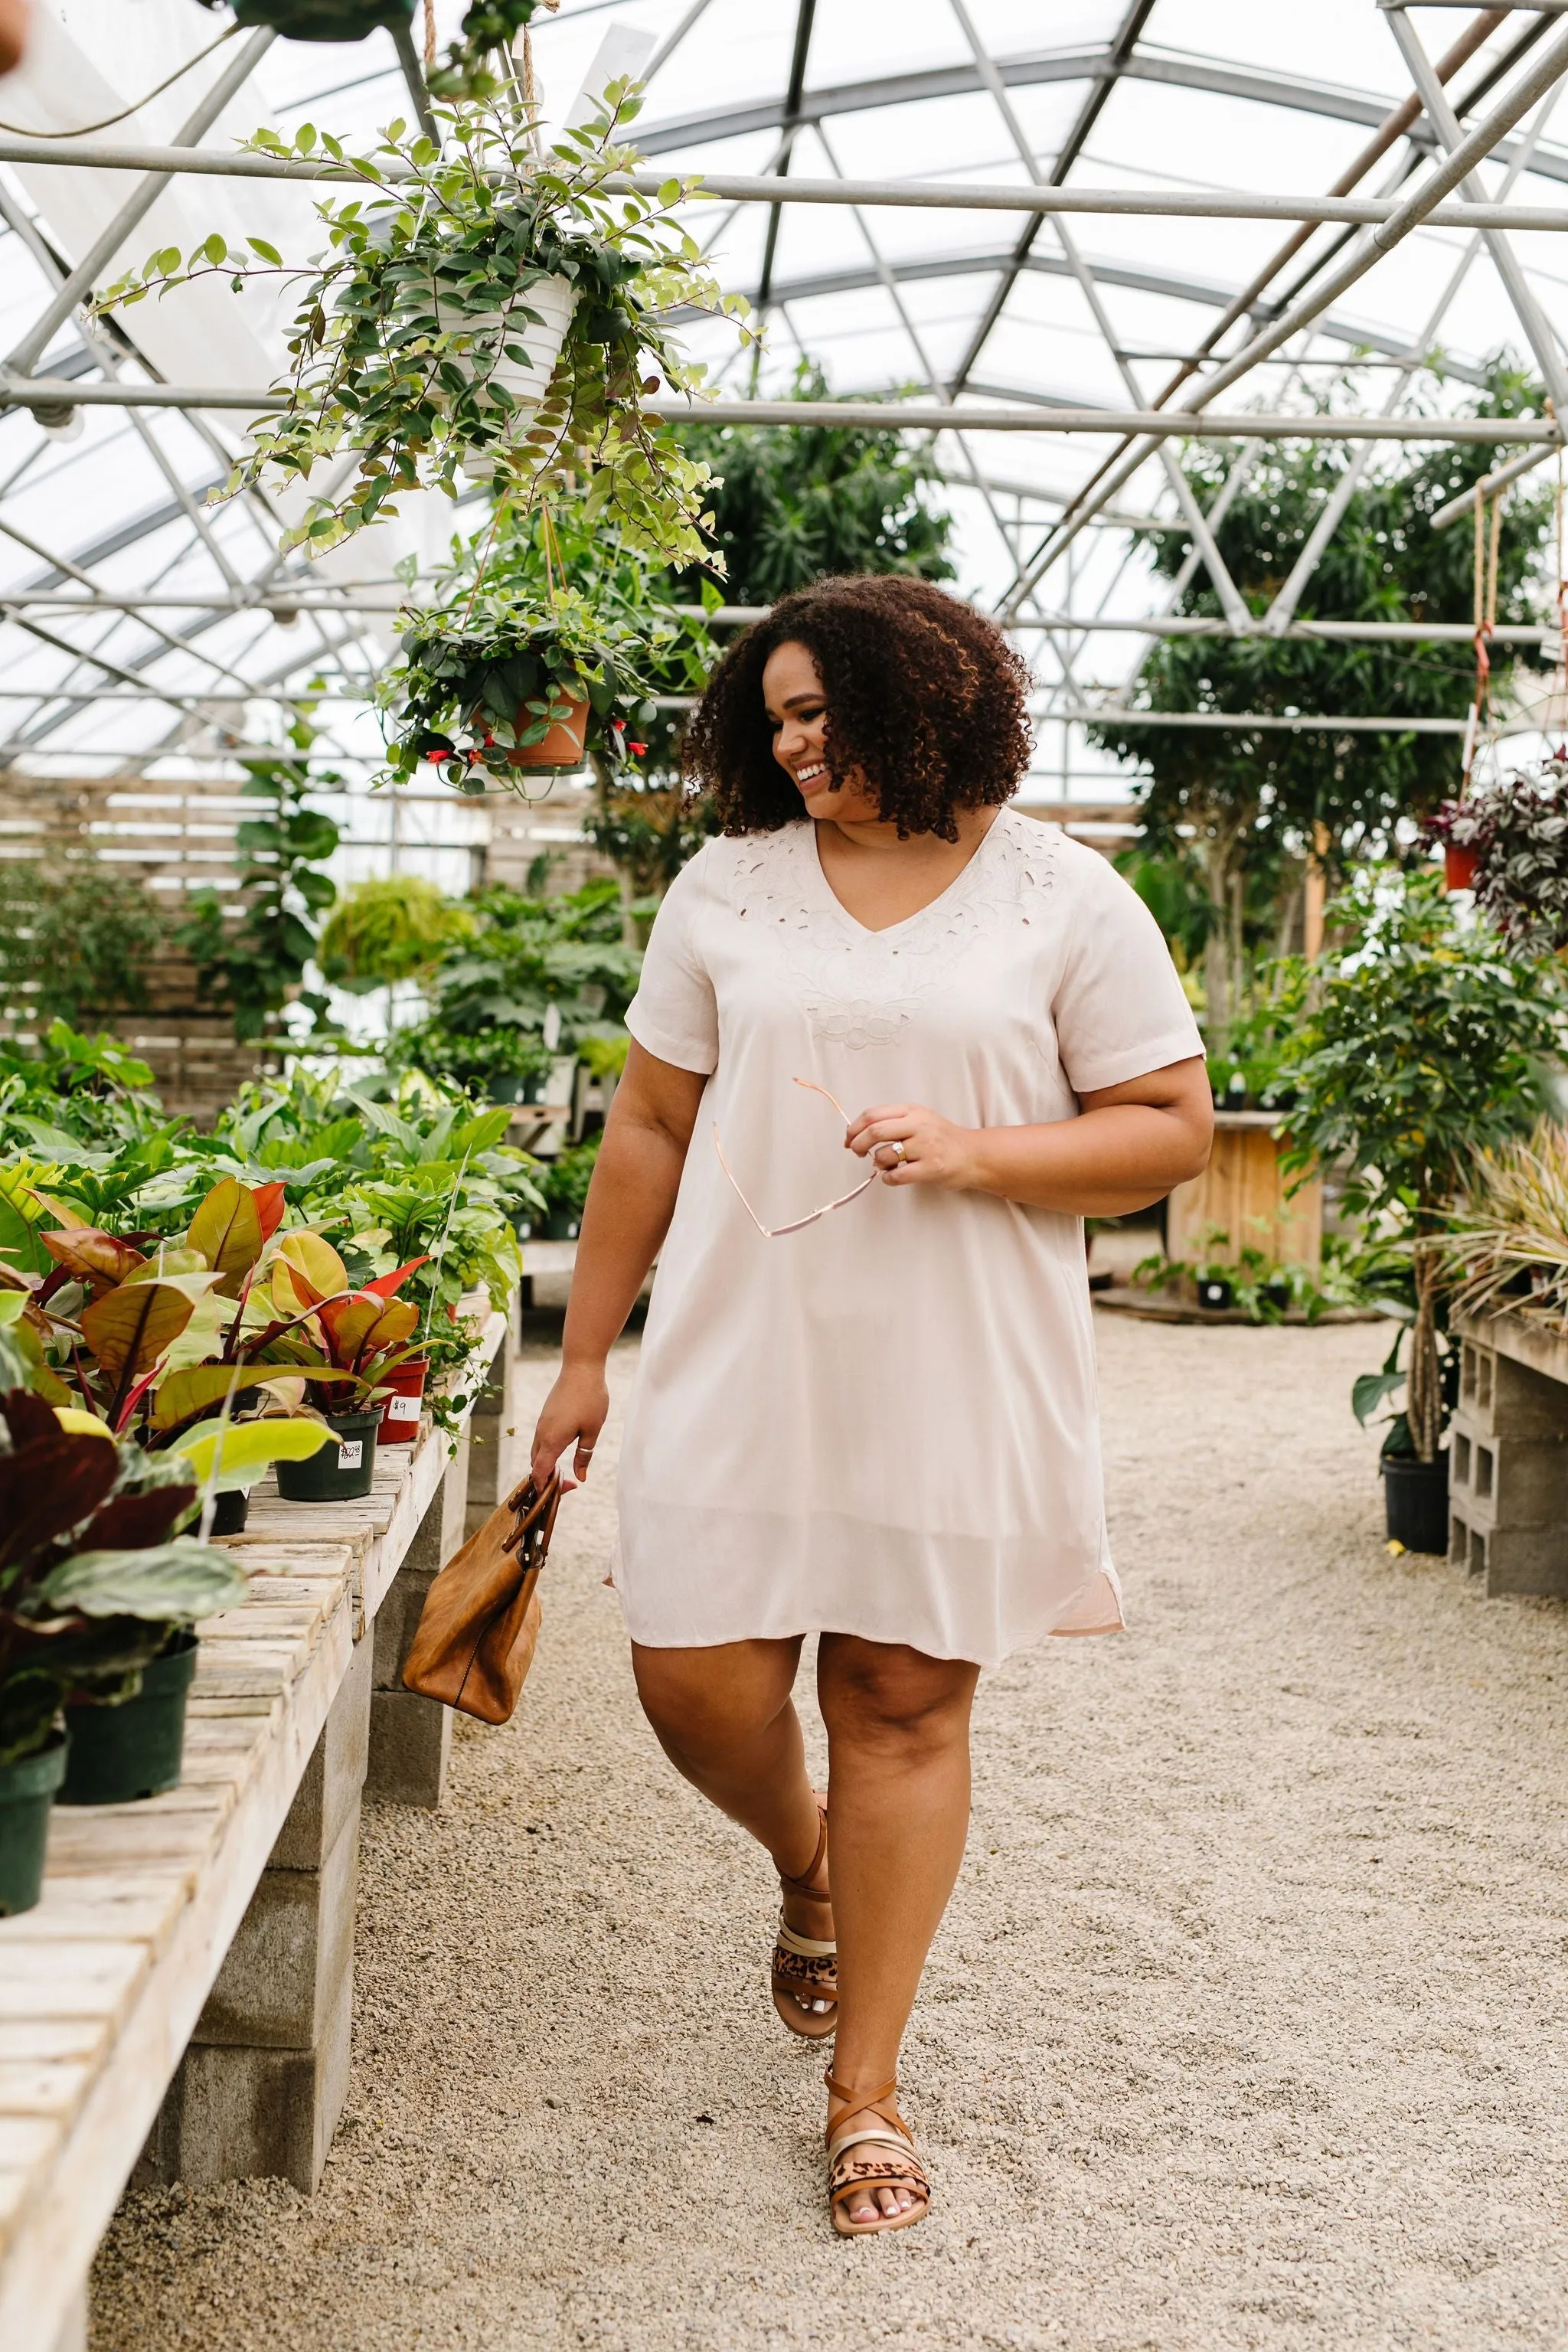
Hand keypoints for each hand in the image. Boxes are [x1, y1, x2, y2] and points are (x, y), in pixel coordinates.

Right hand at [531, 1359, 608, 1486]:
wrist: (581, 1367)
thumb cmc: (590, 1398)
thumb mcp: (592, 1431)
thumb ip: (584, 1456)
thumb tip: (580, 1478)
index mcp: (552, 1440)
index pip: (540, 1471)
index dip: (544, 1487)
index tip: (555, 1494)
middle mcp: (542, 1433)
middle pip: (536, 1463)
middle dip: (545, 1478)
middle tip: (566, 1486)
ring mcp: (542, 1422)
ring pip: (537, 1451)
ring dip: (545, 1464)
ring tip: (563, 1471)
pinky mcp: (545, 1414)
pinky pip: (540, 1439)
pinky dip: (546, 1451)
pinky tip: (561, 1450)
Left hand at [844, 1102, 979, 1190]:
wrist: (973, 1155)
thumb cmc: (942, 1139)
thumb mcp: (919, 1119)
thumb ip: (893, 1122)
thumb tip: (857, 1133)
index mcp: (912, 1111)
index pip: (873, 1114)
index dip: (854, 1128)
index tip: (849, 1139)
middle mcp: (919, 1125)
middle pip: (875, 1131)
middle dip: (858, 1144)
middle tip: (857, 1153)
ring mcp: (926, 1147)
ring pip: (885, 1155)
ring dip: (877, 1163)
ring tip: (884, 1165)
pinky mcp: (931, 1168)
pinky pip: (897, 1175)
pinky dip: (888, 1178)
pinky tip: (893, 1177)